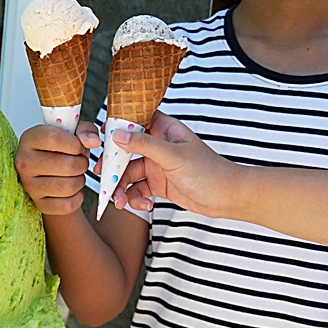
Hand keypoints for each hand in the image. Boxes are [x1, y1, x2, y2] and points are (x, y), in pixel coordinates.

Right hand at [14, 121, 100, 215]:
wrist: (48, 173)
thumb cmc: (60, 150)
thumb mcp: (72, 132)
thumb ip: (85, 130)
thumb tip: (93, 141)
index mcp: (29, 139)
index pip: (55, 138)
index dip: (76, 144)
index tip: (79, 147)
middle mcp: (25, 162)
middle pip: (68, 165)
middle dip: (82, 163)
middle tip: (79, 161)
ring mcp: (30, 185)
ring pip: (70, 186)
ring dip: (80, 180)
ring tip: (75, 174)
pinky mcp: (39, 204)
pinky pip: (69, 204)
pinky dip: (77, 197)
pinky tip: (72, 189)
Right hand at [110, 113, 239, 216]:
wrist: (225, 197)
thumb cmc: (208, 171)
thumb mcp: (173, 156)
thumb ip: (145, 145)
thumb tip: (118, 134)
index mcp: (164, 130)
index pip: (135, 122)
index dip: (117, 129)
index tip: (102, 141)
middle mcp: (158, 146)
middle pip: (126, 152)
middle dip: (114, 167)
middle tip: (102, 178)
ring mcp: (158, 166)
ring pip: (130, 174)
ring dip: (122, 188)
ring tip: (120, 202)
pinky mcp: (159, 185)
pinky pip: (139, 190)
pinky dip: (137, 199)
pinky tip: (145, 205)